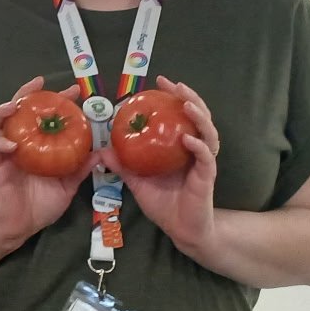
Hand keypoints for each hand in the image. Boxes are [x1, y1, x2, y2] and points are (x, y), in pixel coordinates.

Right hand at [0, 76, 92, 245]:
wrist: (22, 226)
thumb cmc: (43, 204)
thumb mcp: (68, 185)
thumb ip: (80, 168)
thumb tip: (100, 152)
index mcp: (38, 144)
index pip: (45, 115)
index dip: (58, 100)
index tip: (73, 91)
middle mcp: (20, 143)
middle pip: (18, 110)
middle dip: (28, 94)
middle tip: (42, 84)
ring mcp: (6, 153)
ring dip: (4, 110)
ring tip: (14, 104)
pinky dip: (0, 143)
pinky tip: (12, 144)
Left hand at [117, 76, 218, 248]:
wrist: (181, 229)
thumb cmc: (163, 203)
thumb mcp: (138, 182)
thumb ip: (123, 165)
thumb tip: (101, 150)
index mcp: (179, 146)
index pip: (179, 114)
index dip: (173, 96)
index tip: (160, 81)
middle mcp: (194, 149)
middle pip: (198, 116)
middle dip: (188, 97)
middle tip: (175, 85)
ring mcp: (203, 161)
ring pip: (208, 132)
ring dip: (198, 116)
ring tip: (186, 104)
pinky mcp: (207, 176)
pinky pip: (206, 157)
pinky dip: (199, 146)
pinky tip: (189, 139)